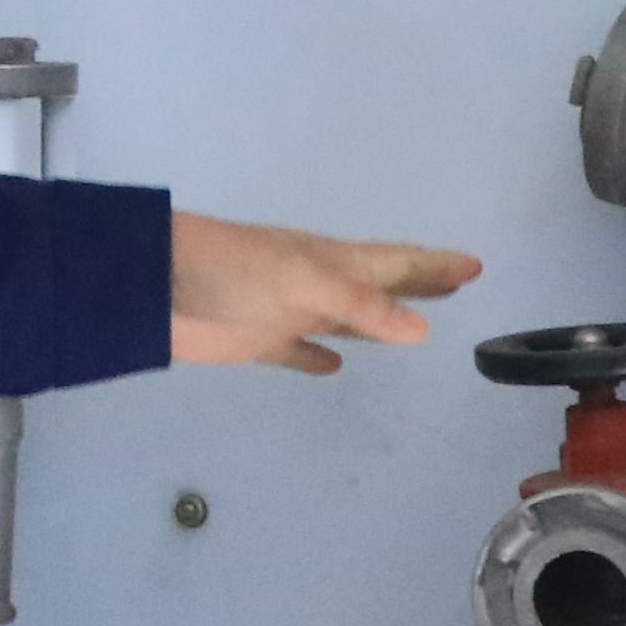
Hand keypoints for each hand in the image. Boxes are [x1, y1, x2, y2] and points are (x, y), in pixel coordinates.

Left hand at [168, 213, 481, 373]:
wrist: (151, 284)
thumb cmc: (229, 271)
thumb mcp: (302, 281)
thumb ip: (358, 305)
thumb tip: (420, 332)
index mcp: (330, 261)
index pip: (395, 262)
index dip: (433, 265)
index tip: (473, 265)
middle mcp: (315, 283)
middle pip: (378, 285)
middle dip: (418, 284)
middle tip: (456, 284)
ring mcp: (286, 311)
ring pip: (345, 316)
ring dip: (377, 320)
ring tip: (413, 325)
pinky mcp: (256, 340)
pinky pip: (297, 348)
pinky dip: (317, 355)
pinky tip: (333, 364)